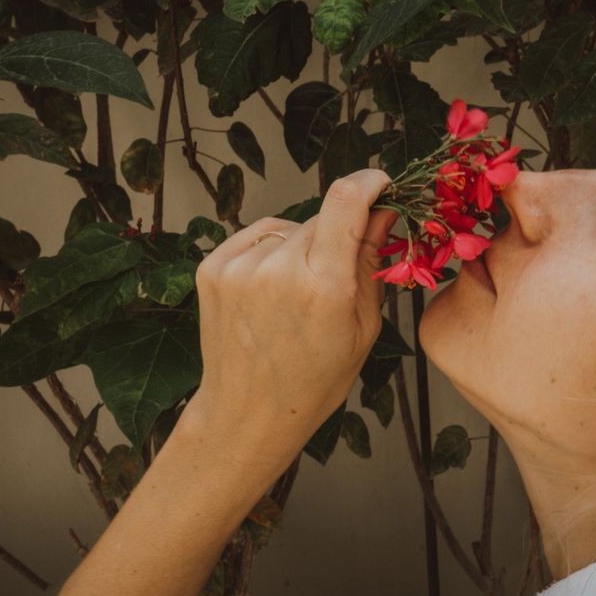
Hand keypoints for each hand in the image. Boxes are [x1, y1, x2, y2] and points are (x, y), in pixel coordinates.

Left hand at [189, 169, 399, 469]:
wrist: (249, 412)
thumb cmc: (315, 378)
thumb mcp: (363, 326)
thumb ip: (371, 261)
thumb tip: (382, 210)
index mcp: (325, 285)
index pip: (346, 199)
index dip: (368, 182)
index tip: (380, 185)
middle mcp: (279, 269)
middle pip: (322, 218)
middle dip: (339, 233)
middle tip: (339, 273)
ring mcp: (240, 267)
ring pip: (290, 228)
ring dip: (304, 245)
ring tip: (300, 291)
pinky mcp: (213, 268)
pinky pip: (259, 237)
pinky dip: (273, 251)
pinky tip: (275, 288)